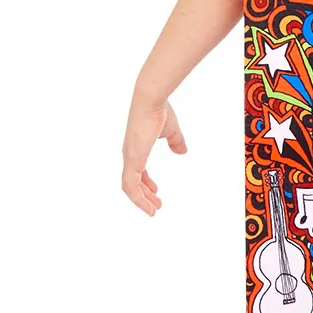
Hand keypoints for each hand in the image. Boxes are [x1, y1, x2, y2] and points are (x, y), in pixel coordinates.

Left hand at [122, 94, 187, 213]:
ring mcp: (130, 157)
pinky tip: (147, 205)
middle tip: (155, 206)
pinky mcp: (132, 159)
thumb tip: (182, 151)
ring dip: (141, 201)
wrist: (151, 101)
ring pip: (130, 187)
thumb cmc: (160, 111)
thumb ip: (176, 142)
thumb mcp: (171, 131)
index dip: (146, 183)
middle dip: (144, 195)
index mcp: (137, 148)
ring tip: (152, 211)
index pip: (137, 170)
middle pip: (132, 181)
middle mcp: (130, 154)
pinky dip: (138, 198)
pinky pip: (130, 185)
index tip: (156, 191)